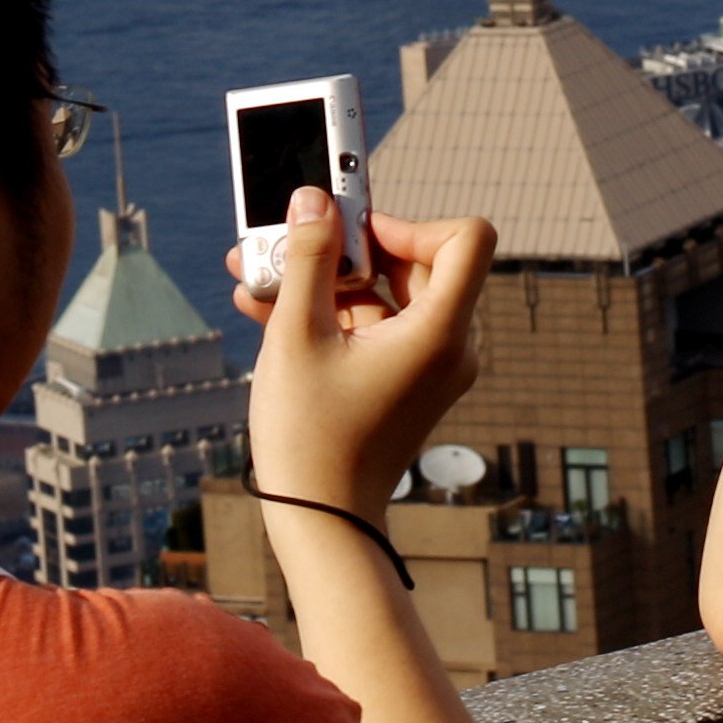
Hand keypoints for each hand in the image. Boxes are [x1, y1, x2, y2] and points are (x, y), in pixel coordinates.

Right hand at [228, 189, 491, 518]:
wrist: (321, 522)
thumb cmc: (311, 435)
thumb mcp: (297, 334)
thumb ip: (307, 258)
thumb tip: (314, 200)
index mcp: (440, 332)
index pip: (466, 238)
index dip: (411, 221)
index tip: (355, 233)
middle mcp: (449, 346)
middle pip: (416, 262)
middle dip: (344, 248)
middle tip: (285, 241)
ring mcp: (428, 366)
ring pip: (385, 295)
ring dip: (324, 280)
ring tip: (256, 274)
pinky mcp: (404, 382)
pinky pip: (376, 328)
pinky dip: (330, 314)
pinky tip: (266, 308)